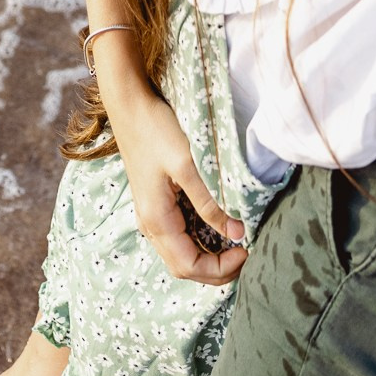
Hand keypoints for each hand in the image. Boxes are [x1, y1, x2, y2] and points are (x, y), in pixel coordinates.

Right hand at [97, 60, 248, 284]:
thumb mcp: (186, 165)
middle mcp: (150, 224)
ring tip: (236, 245)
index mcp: (156, 219)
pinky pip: (178, 238)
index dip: (220, 268)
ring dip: (208, 258)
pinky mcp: (156, 205)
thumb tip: (237, 234)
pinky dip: (200, 242)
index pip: (189, 266)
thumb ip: (209, 204)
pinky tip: (218, 230)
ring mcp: (151, 215)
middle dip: (216, 270)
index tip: (246, 250)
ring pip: (180, 255)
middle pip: (184, 267)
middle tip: (245, 253)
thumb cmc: (156, 131)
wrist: (129, 105)